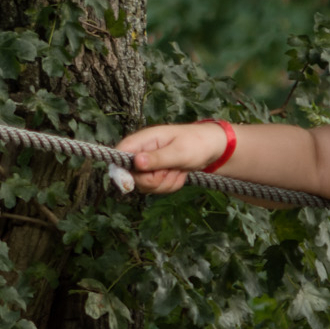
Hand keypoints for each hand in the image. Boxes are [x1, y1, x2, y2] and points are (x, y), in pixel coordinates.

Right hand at [113, 122, 232, 194]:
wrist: (210, 148)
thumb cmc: (196, 143)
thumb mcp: (179, 152)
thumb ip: (157, 158)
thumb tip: (136, 162)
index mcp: (143, 140)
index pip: (119, 155)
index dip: (122, 171)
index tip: (137, 180)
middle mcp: (141, 152)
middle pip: (133, 178)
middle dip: (155, 180)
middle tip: (172, 169)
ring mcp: (147, 165)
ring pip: (146, 186)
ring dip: (166, 183)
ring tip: (178, 169)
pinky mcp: (154, 174)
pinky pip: (156, 189)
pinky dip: (170, 185)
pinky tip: (179, 173)